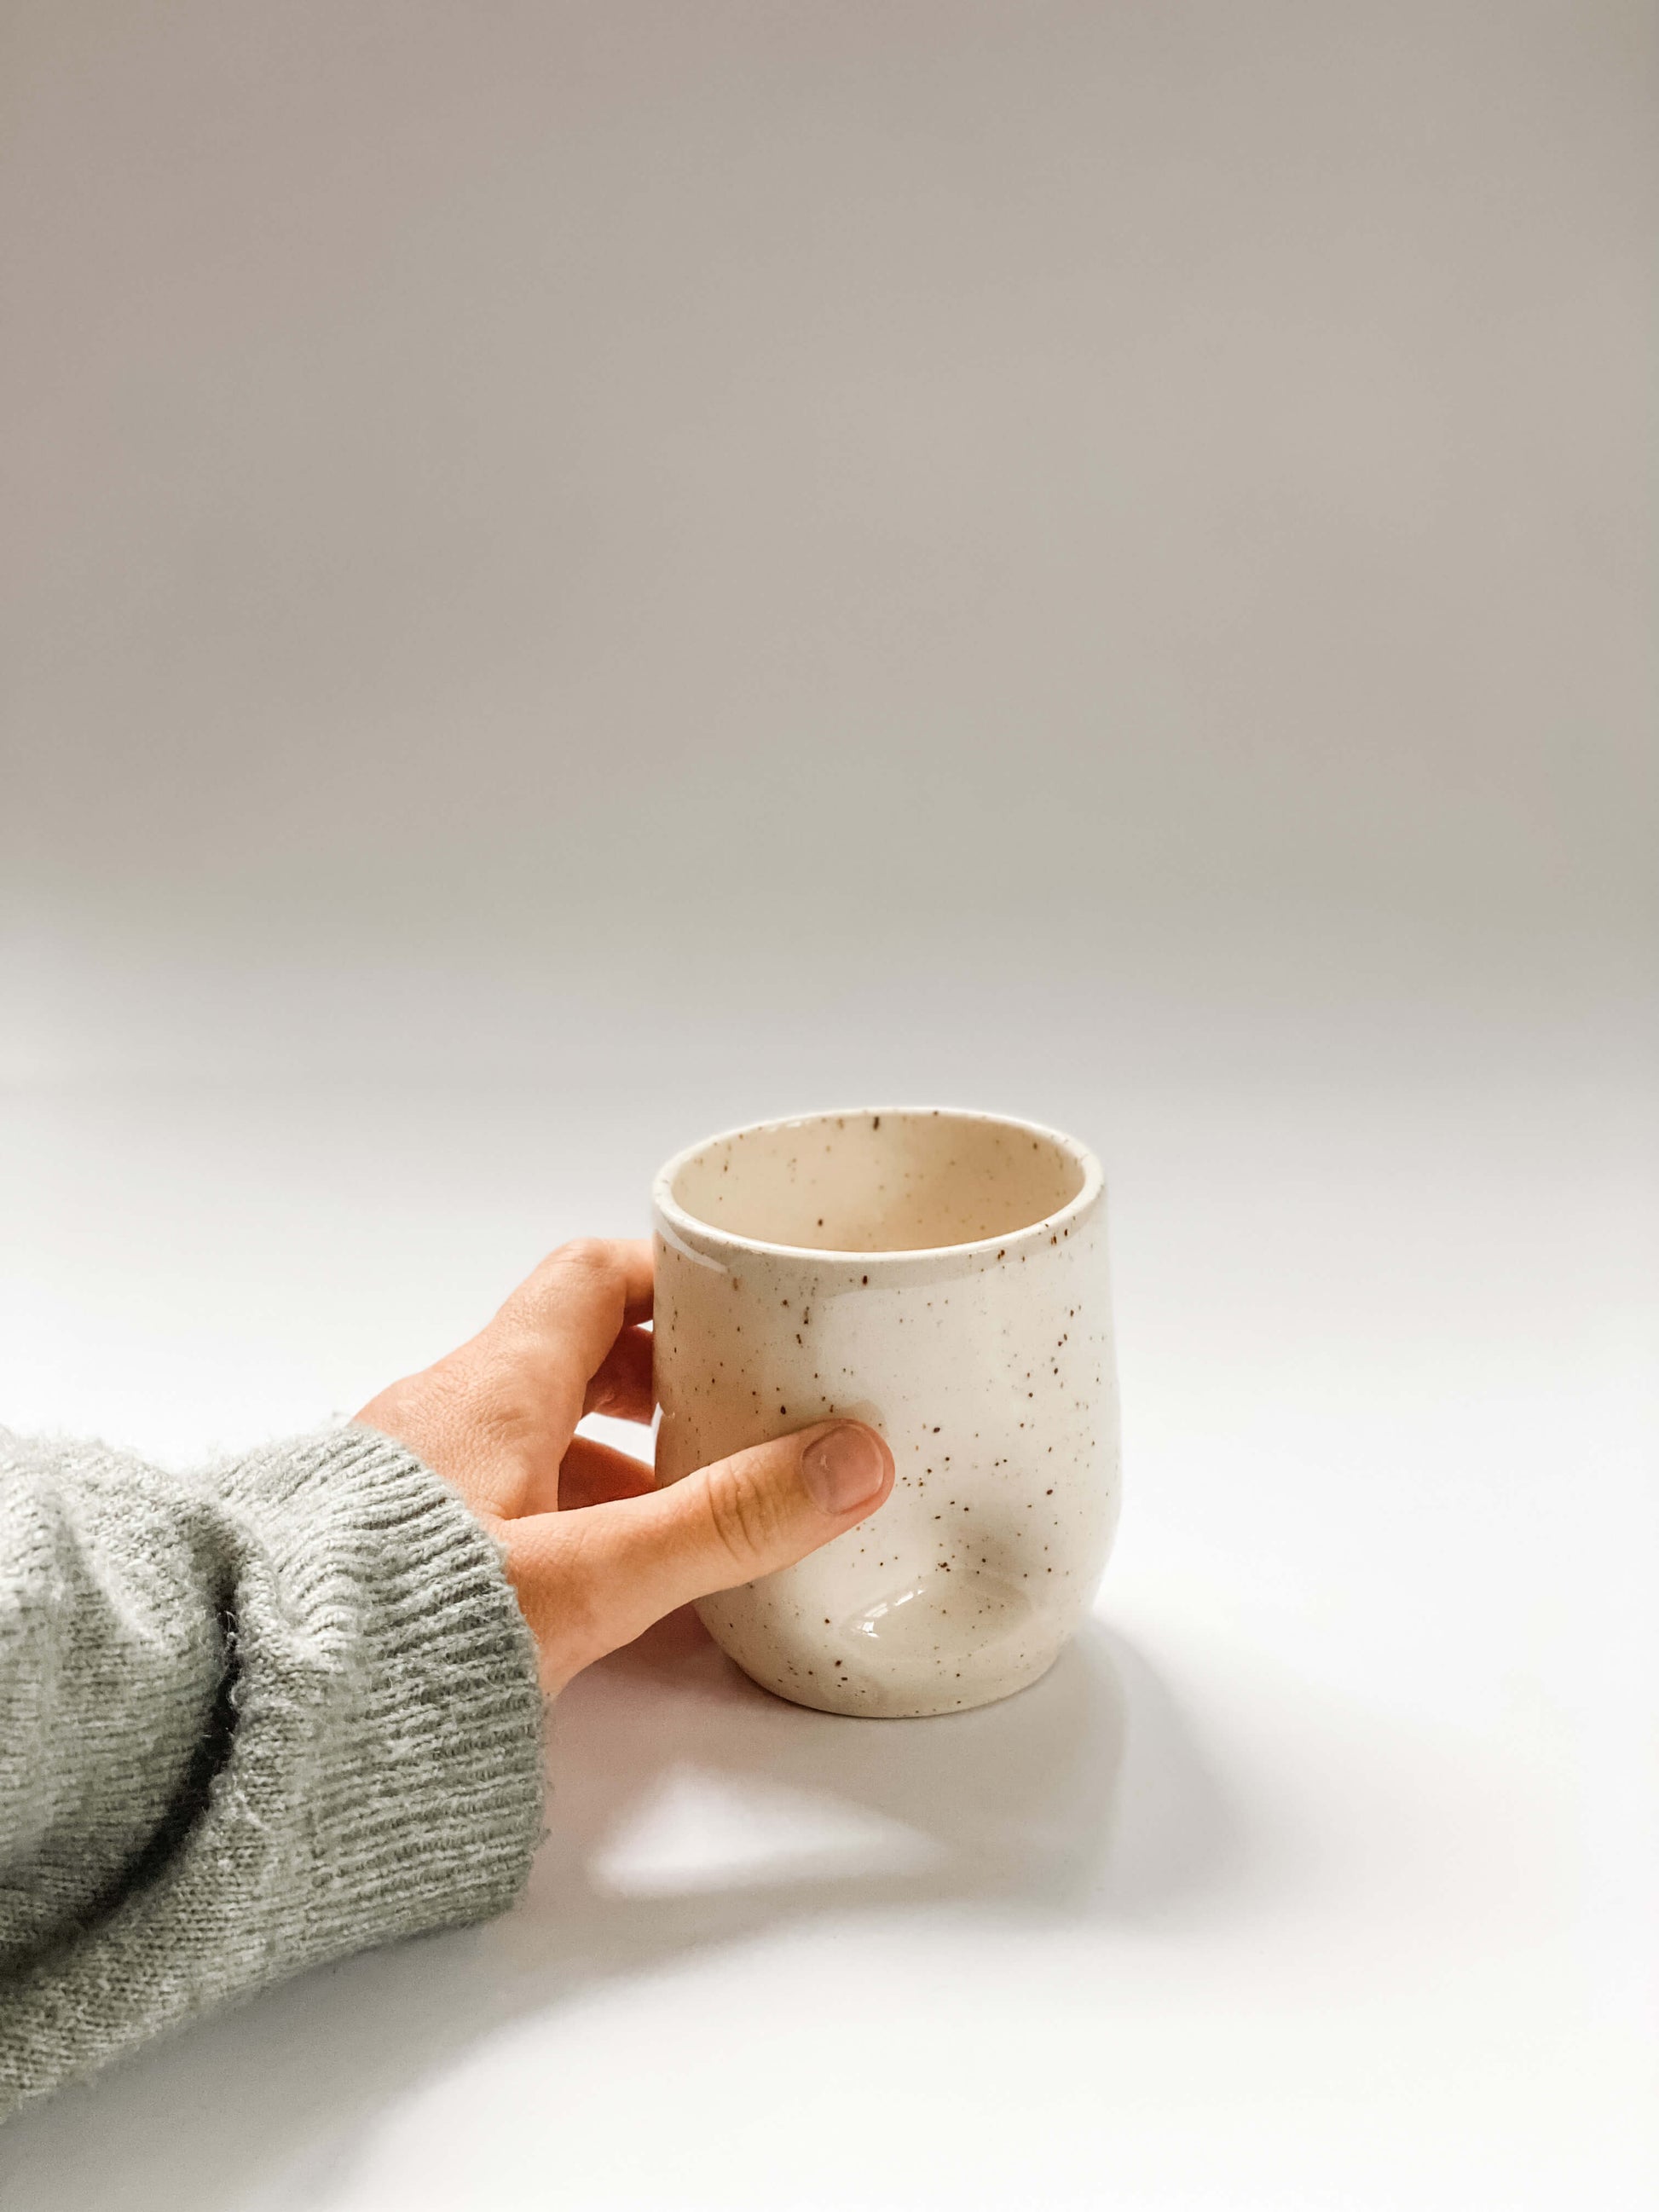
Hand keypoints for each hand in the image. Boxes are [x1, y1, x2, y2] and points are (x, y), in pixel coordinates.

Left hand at [354, 1238, 894, 1692]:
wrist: (245, 1705)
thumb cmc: (404, 1626)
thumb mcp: (593, 1579)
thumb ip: (725, 1524)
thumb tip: (851, 1461)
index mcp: (496, 1387)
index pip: (592, 1277)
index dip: (672, 1279)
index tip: (742, 1306)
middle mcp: (443, 1414)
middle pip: (570, 1357)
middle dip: (662, 1382)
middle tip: (736, 1418)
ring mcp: (406, 1481)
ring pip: (530, 1438)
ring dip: (612, 1464)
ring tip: (686, 1521)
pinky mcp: (383, 1548)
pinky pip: (491, 1504)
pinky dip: (560, 1523)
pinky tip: (596, 1595)